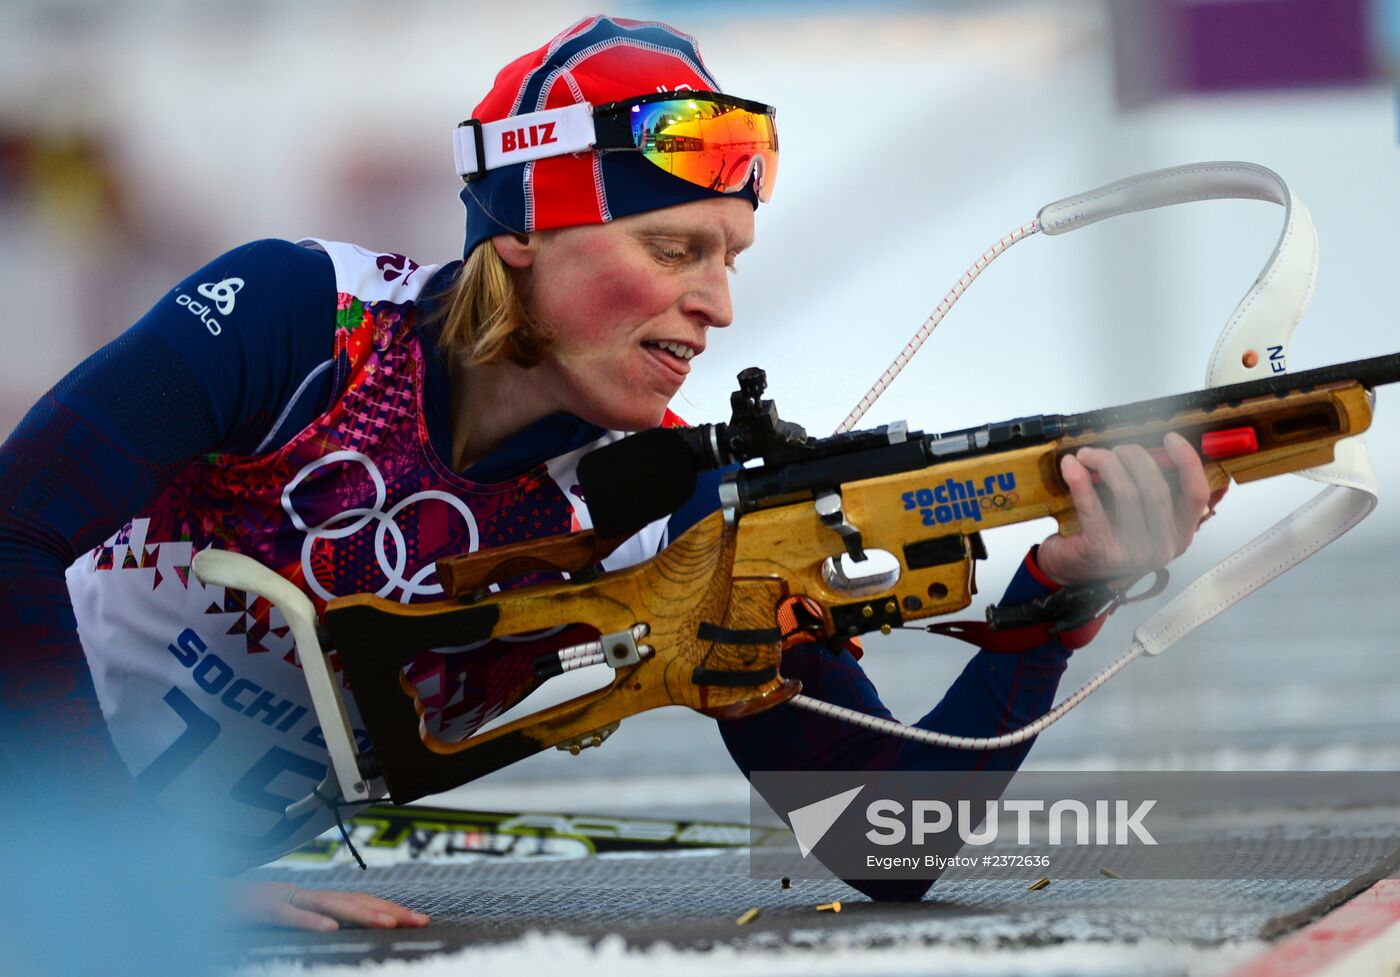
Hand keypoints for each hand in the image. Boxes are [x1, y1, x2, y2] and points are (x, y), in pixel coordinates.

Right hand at [230, 881, 430, 931]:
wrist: (192, 896)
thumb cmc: (236, 914)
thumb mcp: (279, 923)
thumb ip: (308, 925)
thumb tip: (339, 936)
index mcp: (310, 899)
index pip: (358, 904)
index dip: (390, 910)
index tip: (419, 920)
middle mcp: (302, 894)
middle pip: (354, 901)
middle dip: (389, 910)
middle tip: (420, 921)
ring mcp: (282, 897)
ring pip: (329, 904)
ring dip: (362, 913)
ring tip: (390, 924)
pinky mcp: (258, 907)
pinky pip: (287, 914)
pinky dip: (309, 920)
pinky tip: (330, 929)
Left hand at [1036, 432, 1219, 586]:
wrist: (1071, 569)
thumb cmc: (1107, 537)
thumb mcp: (1140, 517)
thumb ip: (1150, 489)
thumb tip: (1147, 448)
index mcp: (1179, 534)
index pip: (1196, 494)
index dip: (1187, 462)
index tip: (1171, 438)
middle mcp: (1162, 547)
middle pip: (1157, 488)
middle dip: (1134, 457)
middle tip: (1116, 448)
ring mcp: (1134, 552)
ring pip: (1126, 493)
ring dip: (1105, 463)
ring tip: (1088, 454)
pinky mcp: (1103, 551)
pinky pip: (1093, 507)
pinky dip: (1079, 480)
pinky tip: (1071, 465)